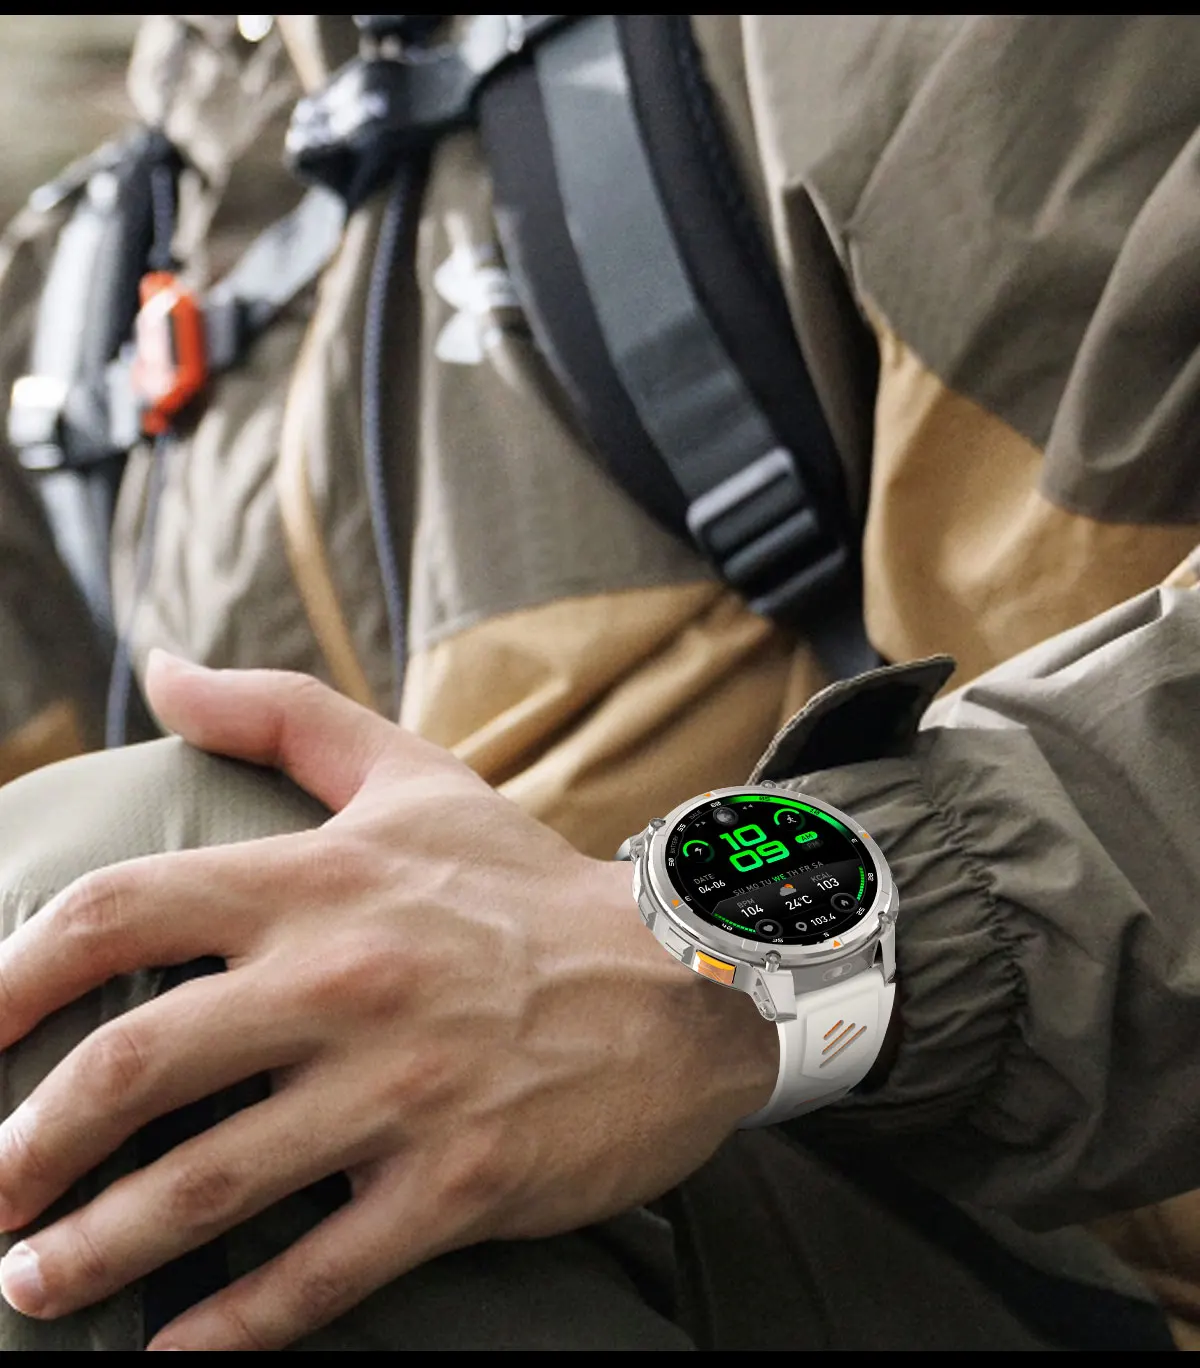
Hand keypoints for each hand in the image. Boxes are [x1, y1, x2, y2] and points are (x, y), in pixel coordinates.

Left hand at [0, 654, 776, 1349]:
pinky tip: (170, 1354)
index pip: (118, 913)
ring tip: (34, 1282)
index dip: (9, 978)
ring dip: (97, 1249)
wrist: (680, 973)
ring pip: (207, 1186)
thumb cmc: (525, 880)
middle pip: (134, 1066)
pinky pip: (319, 1273)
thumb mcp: (410, 774)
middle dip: (28, 1147)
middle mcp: (347, 980)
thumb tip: (160, 669)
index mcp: (320, 881)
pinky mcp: (458, 1178)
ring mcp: (402, 1087)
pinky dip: (232, 1329)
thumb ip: (279, 713)